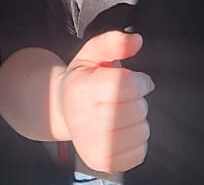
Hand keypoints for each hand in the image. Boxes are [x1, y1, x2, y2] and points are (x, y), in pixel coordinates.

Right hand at [57, 30, 152, 173]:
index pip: (128, 85)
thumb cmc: (82, 81)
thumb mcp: (92, 53)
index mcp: (81, 90)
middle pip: (137, 109)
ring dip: (138, 121)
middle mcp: (84, 121)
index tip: (136, 80)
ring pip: (141, 132)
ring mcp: (93, 146)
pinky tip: (121, 131)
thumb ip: (114, 41)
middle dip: (138, 100)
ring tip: (121, 114)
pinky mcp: (103, 163)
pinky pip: (140, 153)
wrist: (62, 111)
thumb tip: (136, 41)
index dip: (140, 80)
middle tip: (123, 98)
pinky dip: (137, 141)